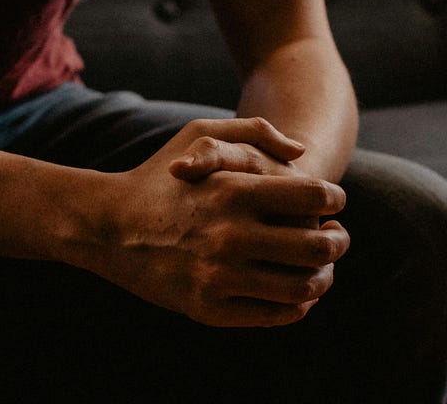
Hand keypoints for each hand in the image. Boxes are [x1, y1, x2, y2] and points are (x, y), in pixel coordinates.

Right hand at [76, 118, 350, 327]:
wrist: (107, 226)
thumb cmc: (159, 175)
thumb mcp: (199, 132)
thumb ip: (255, 132)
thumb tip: (302, 153)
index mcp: (233, 190)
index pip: (313, 198)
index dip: (335, 200)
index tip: (334, 205)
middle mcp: (229, 236)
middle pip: (317, 247)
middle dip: (339, 241)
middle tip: (338, 238)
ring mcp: (219, 277)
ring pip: (302, 287)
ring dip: (324, 278)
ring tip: (323, 269)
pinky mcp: (209, 309)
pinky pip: (274, 314)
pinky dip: (297, 306)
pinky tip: (297, 293)